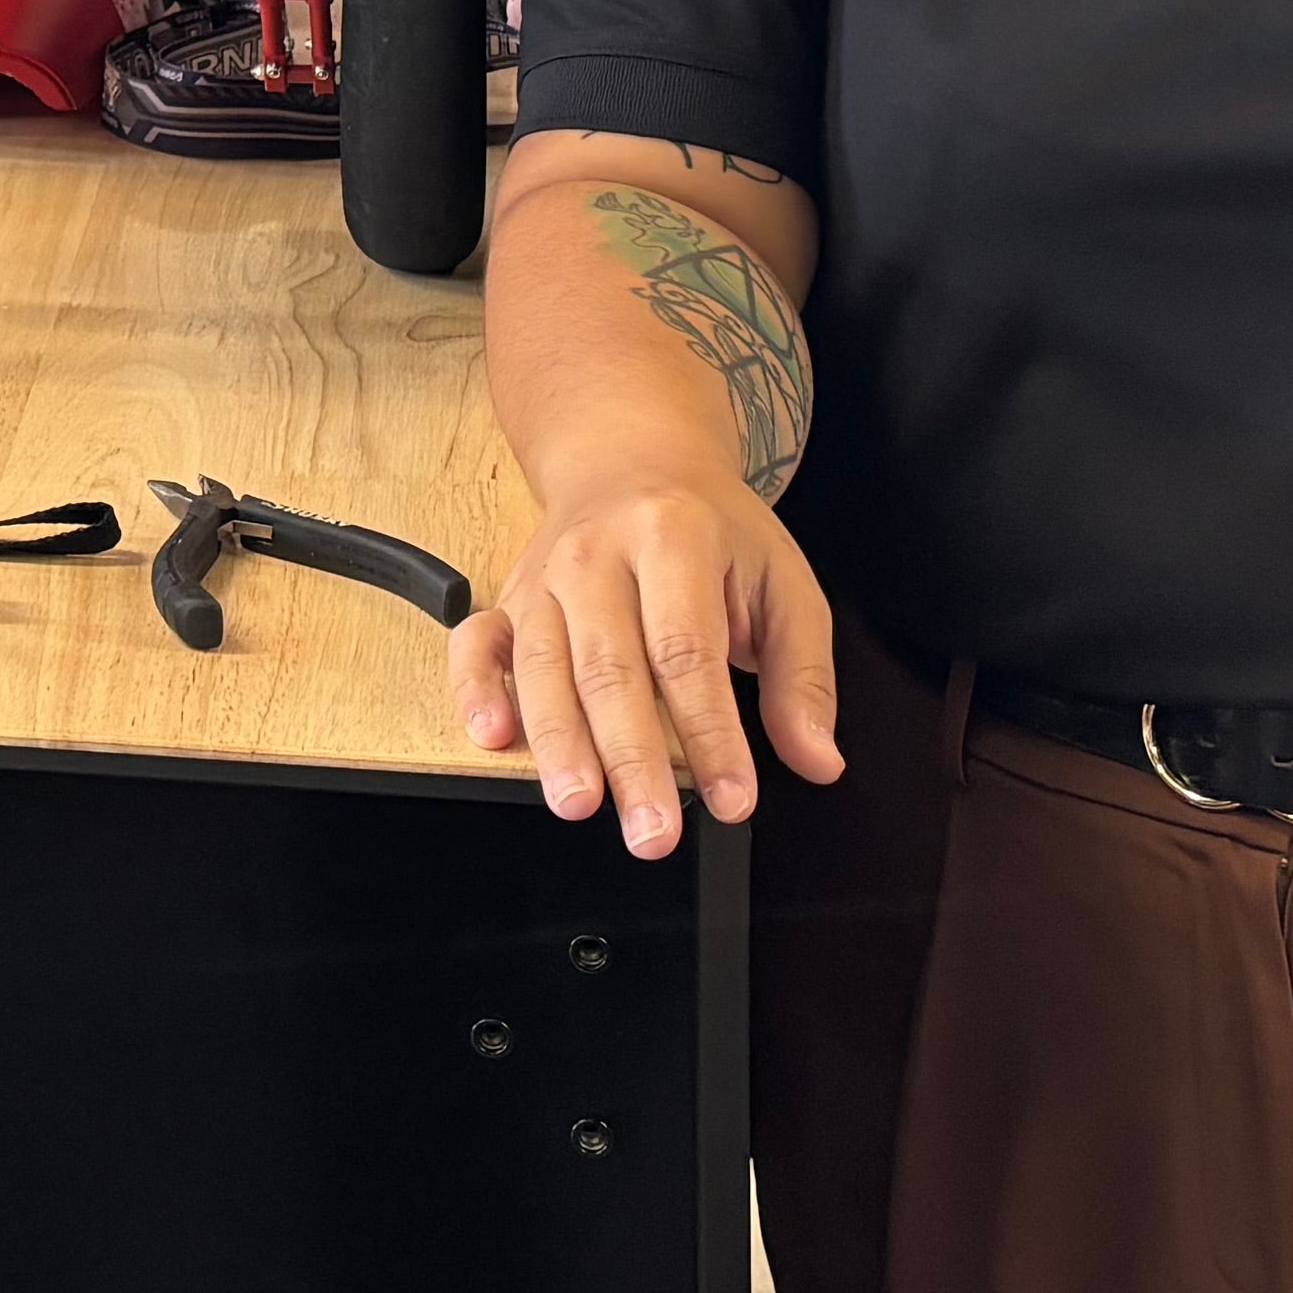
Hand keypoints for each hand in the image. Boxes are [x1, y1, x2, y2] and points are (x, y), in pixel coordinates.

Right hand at [447, 467, 842, 857]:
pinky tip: (493, 737)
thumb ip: (803, 675)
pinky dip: (475, 691)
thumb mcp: (781, 582)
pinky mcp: (508, 598)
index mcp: (672, 537)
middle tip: (653, 832)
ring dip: (557, 743)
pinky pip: (476, 646)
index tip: (735, 800)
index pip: (687, 650)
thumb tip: (817, 759)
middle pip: (610, 668)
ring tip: (579, 805)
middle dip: (631, 759)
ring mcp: (543, 577)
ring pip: (542, 667)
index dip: (710, 732)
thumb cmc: (709, 532)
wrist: (631, 460)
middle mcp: (596, 555)